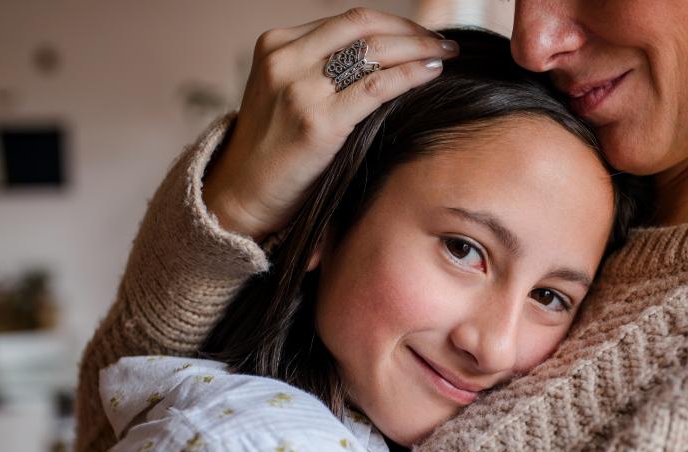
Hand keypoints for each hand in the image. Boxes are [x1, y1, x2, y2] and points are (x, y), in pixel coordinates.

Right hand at [202, 7, 457, 237]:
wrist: (242, 194)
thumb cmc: (275, 148)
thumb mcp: (286, 92)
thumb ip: (321, 67)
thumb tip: (385, 55)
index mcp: (275, 44)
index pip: (348, 21)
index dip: (392, 23)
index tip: (420, 35)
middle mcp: (284, 59)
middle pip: (363, 26)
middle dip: (411, 30)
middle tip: (443, 41)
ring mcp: (298, 89)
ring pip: (373, 51)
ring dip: (418, 48)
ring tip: (444, 54)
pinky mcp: (317, 122)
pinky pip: (376, 87)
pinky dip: (410, 74)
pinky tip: (431, 73)